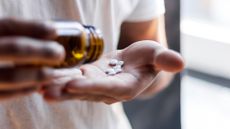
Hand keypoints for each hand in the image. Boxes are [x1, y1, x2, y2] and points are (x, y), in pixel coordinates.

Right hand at [0, 18, 64, 98]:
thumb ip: (10, 35)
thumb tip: (47, 34)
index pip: (8, 26)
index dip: (33, 27)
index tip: (54, 30)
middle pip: (13, 49)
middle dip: (41, 51)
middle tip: (59, 53)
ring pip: (10, 76)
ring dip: (36, 75)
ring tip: (52, 73)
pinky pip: (3, 95)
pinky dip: (22, 90)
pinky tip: (35, 87)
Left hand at [43, 40, 183, 103]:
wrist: (133, 62)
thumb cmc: (146, 58)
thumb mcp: (157, 55)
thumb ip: (165, 60)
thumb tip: (180, 63)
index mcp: (126, 87)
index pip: (108, 89)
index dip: (92, 86)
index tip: (74, 84)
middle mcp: (108, 90)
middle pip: (86, 92)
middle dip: (67, 92)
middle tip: (46, 91)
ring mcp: (95, 86)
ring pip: (75, 88)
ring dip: (58, 87)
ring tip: (39, 86)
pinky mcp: (87, 78)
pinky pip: (72, 79)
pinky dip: (58, 79)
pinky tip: (42, 77)